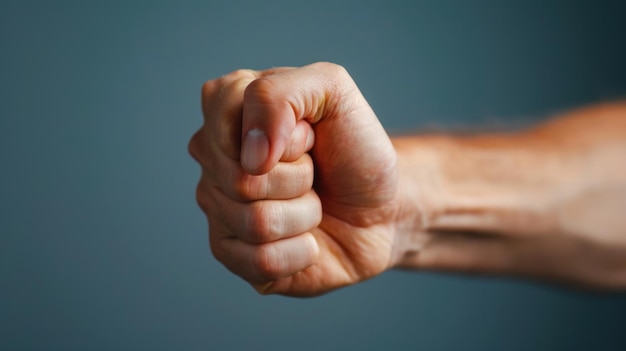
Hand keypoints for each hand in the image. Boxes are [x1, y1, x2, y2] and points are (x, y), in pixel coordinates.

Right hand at [189, 63, 402, 295]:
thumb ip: (281, 93)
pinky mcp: (232, 254)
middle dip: (299, 178)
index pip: (226, 119)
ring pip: (256, 222)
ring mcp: (218, 208)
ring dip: (305, 215)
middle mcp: (213, 159)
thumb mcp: (333, 91)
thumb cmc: (354, 148)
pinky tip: (307, 241)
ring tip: (313, 204)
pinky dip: (301, 252)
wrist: (383, 206)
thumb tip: (250, 156)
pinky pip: (259, 262)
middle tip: (315, 172)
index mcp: (226, 109)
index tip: (310, 134)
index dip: (285, 135)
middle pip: (242, 180)